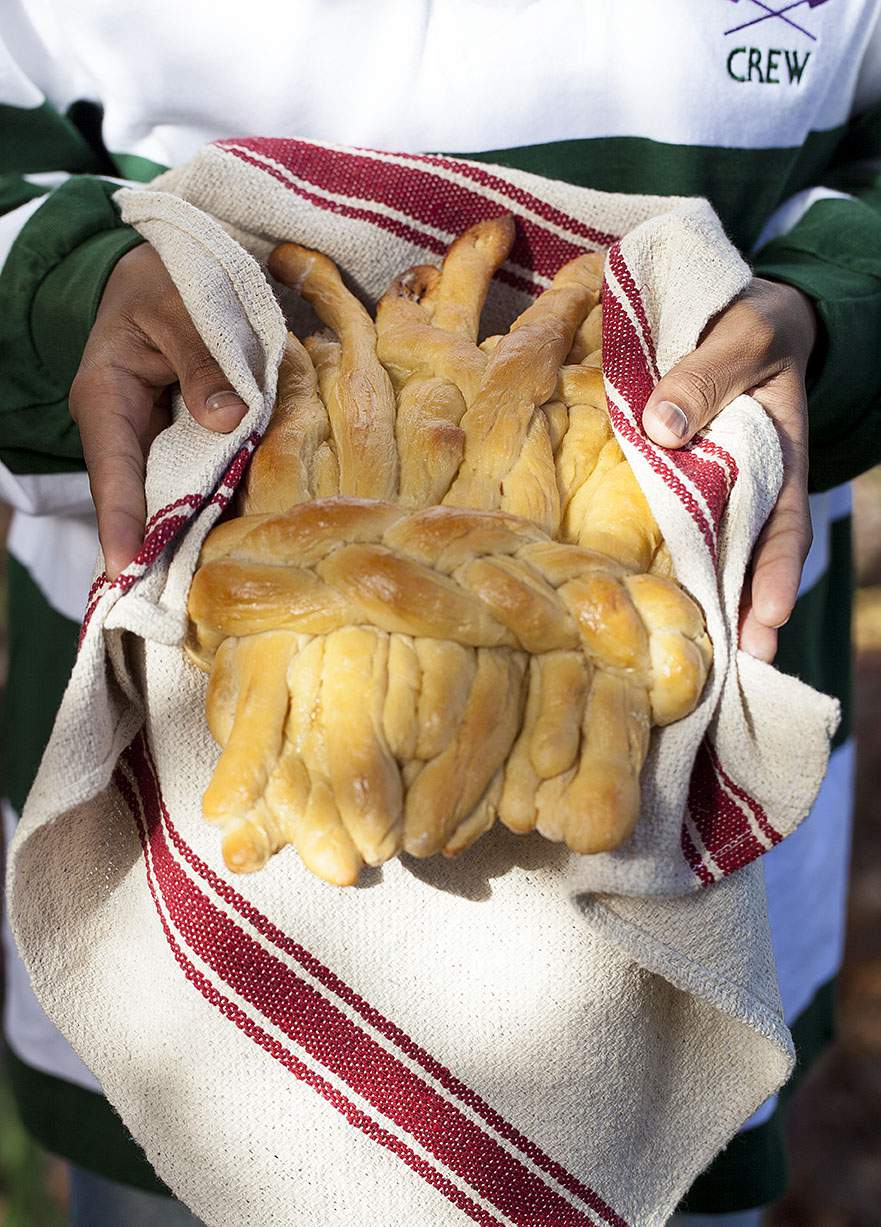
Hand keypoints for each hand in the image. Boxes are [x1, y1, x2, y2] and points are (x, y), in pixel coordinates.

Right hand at [69, 243, 248, 578]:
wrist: (167, 270)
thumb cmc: (163, 279)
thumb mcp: (177, 304)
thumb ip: (203, 359)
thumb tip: (230, 419)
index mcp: (107, 398)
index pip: (113, 471)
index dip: (121, 522)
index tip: (126, 570)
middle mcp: (129, 431)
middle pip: (145, 501)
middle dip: (159, 553)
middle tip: (174, 609)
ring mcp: (161, 442)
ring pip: (179, 497)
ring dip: (195, 538)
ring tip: (211, 593)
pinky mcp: (193, 443)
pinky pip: (208, 479)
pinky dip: (224, 505)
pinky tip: (247, 543)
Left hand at [641, 277, 816, 662]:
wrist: (727, 305)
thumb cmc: (749, 320)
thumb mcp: (745, 333)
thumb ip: (710, 374)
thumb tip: (661, 428)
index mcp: (777, 457)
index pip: (783, 526)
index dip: (776, 574)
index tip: (767, 618)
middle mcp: (740, 483)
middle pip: (740, 559)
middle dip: (735, 615)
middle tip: (727, 672)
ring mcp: (701, 485)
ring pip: (697, 550)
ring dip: (690, 599)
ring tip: (678, 658)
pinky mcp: (662, 478)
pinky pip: (654, 521)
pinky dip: (648, 556)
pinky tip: (624, 593)